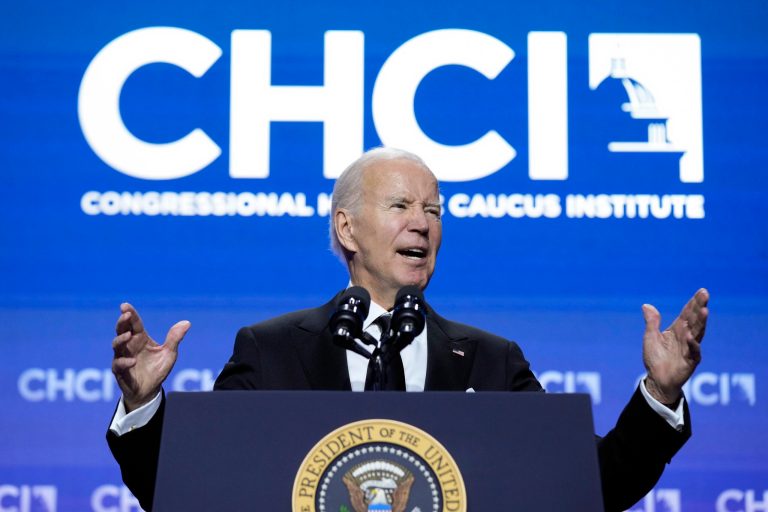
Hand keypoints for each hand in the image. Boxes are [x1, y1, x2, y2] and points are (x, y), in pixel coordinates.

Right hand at [112, 303, 190, 411]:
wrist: (150, 391)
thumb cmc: (158, 369)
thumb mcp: (169, 353)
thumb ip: (175, 338)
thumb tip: (187, 323)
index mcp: (141, 339)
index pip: (134, 323)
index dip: (130, 314)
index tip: (125, 305)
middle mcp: (130, 346)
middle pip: (122, 330)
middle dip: (122, 322)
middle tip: (125, 315)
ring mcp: (123, 357)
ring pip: (117, 345)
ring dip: (121, 339)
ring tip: (129, 335)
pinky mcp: (120, 371)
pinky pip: (118, 365)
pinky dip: (124, 362)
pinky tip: (132, 361)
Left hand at [643, 288, 708, 405]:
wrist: (657, 379)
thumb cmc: (655, 358)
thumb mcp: (650, 337)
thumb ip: (651, 322)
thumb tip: (646, 305)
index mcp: (677, 329)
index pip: (687, 313)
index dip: (694, 302)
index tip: (702, 291)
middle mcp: (686, 336)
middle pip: (695, 319)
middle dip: (700, 306)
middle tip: (705, 294)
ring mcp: (690, 348)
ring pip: (697, 332)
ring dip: (701, 322)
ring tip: (704, 310)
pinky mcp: (690, 361)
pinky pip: (693, 351)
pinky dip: (692, 343)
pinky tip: (690, 335)